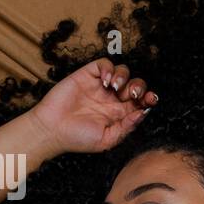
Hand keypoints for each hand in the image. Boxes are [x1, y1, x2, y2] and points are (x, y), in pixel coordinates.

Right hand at [28, 58, 158, 154]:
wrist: (52, 130)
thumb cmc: (78, 138)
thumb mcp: (108, 139)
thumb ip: (127, 126)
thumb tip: (143, 113)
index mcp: (120, 113)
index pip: (141, 101)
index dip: (149, 98)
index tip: (150, 100)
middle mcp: (112, 98)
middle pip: (135, 84)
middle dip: (139, 86)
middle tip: (132, 95)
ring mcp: (100, 86)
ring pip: (122, 71)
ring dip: (124, 77)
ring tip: (114, 88)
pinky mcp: (87, 75)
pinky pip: (104, 64)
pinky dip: (109, 69)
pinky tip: (105, 81)